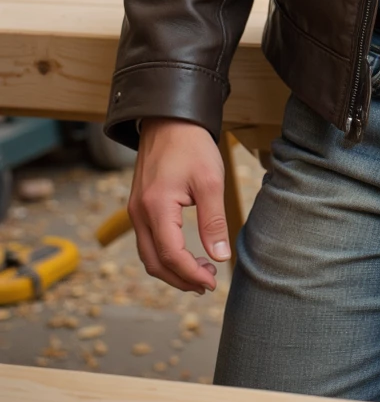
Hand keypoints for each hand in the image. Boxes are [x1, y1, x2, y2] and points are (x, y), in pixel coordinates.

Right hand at [129, 117, 230, 293]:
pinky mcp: (139, 205)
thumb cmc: (192, 145)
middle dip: (181, 279)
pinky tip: (185, 253)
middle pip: (155, 263)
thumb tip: (221, 258)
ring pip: (148, 255)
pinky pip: (147, 241)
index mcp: (156, 208)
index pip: (171, 256)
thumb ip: (213, 221)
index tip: (213, 282)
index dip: (192, 275)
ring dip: (172, 269)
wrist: (169, 118)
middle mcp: (139, 213)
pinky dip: (164, 255)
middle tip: (208, 283)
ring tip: (200, 272)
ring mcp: (135, 210)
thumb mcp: (210, 181)